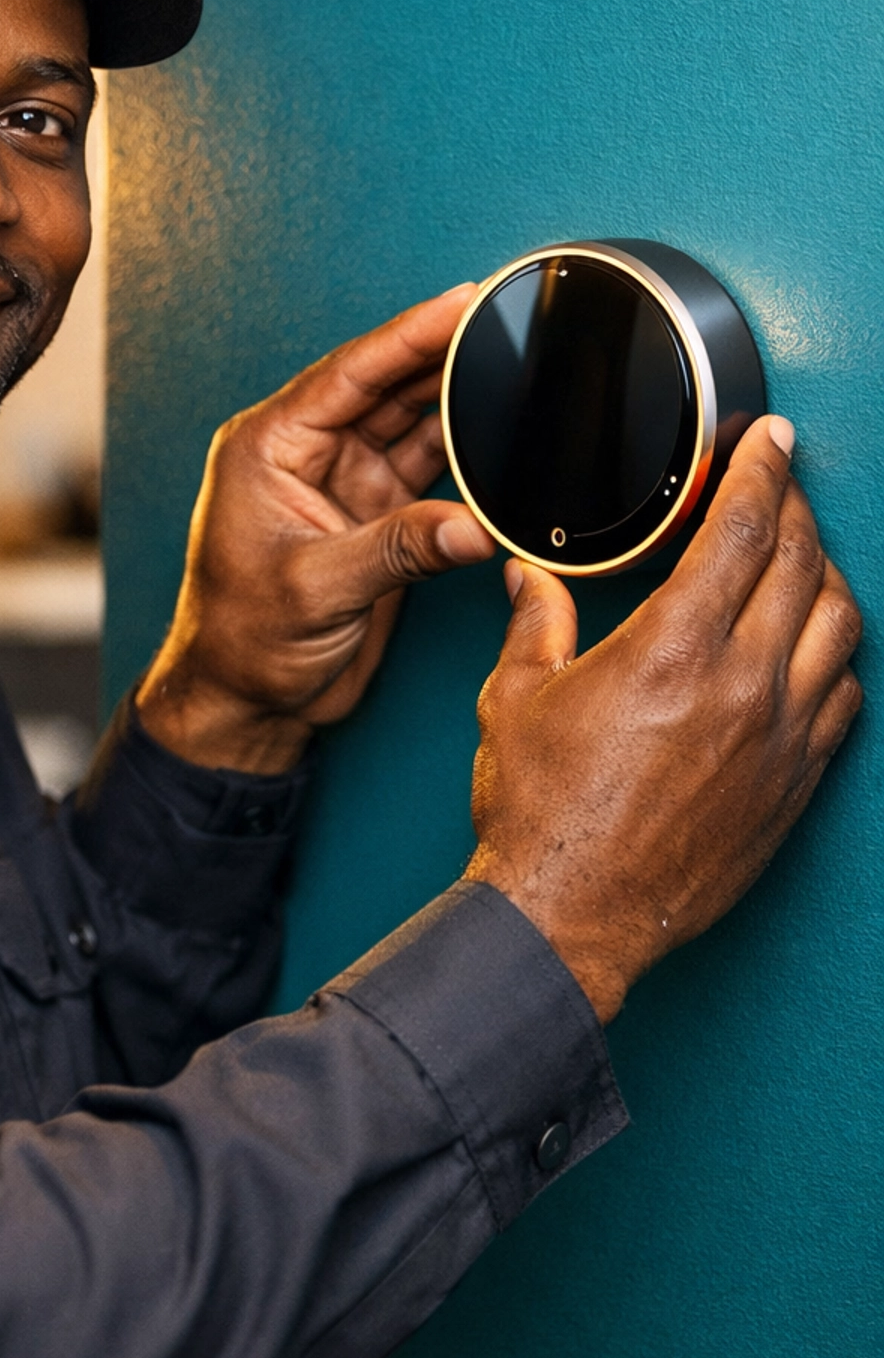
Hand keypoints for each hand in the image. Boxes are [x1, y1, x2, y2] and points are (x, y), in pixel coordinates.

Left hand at [135, 287, 495, 772]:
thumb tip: (474, 528)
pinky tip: (503, 437)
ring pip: (412, 422)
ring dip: (460, 400)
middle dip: (444, 353)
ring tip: (517, 364)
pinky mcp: (373, 517)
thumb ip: (398, 551)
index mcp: (268, 446)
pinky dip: (466, 456)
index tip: (463, 300)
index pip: (350, 371)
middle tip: (506, 318)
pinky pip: (428, 469)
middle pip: (386, 385)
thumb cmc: (245, 642)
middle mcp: (305, 453)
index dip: (409, 333)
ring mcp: (343, 483)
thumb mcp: (319, 590)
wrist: (245, 701)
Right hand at [466, 418, 861, 1023]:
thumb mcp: (514, 698)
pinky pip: (843, 700)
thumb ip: (535, 623)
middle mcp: (743, 686)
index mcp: (673, 650)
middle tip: (780, 488)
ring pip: (839, 627)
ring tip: (799, 561)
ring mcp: (780, 738)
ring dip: (825, 579)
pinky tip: (807, 650)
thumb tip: (532, 579)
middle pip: (803, 565)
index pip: (744, 530)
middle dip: (796, 510)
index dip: (763, 471)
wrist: (571, 915)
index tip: (772, 442)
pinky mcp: (794, 785)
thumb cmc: (541, 816)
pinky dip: (833, 658)